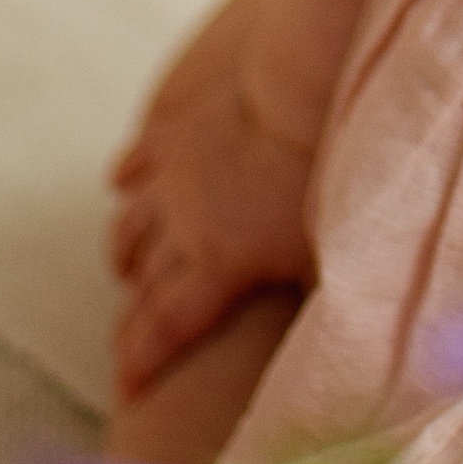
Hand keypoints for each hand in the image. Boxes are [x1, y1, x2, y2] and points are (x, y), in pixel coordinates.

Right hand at [106, 0, 317, 396]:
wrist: (310, 78)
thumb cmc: (335, 169)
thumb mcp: (334, 253)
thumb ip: (323, 298)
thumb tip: (340, 341)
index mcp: (219, 258)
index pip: (167, 324)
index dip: (141, 358)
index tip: (126, 385)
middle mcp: (183, 216)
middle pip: (144, 275)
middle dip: (130, 312)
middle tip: (123, 341)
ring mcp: (173, 164)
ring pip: (132, 217)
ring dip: (124, 247)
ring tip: (124, 267)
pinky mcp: (174, 116)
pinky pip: (138, 155)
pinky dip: (128, 176)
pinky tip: (122, 183)